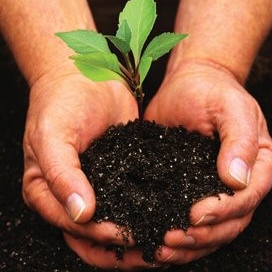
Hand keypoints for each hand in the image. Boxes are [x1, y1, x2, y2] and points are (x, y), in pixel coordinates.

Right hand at [22, 72, 156, 269]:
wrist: (86, 76)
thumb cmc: (61, 102)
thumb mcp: (51, 135)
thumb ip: (61, 175)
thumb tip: (80, 214)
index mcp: (48, 191)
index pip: (73, 227)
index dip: (100, 236)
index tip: (127, 234)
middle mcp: (72, 194)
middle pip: (94, 236)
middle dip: (120, 249)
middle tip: (151, 251)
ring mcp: (99, 185)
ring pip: (117, 222)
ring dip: (138, 235)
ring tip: (164, 240)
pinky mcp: (121, 172)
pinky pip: (134, 198)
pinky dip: (148, 210)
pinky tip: (167, 215)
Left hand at [145, 61, 271, 264]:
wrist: (190, 84)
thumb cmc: (212, 91)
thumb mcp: (231, 107)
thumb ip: (240, 140)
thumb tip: (238, 180)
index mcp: (259, 163)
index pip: (247, 198)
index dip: (223, 210)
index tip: (196, 214)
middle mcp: (241, 182)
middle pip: (230, 222)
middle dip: (202, 235)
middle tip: (172, 237)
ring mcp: (215, 188)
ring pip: (210, 230)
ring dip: (188, 244)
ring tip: (161, 247)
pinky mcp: (190, 188)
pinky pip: (188, 218)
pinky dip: (176, 233)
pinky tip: (156, 240)